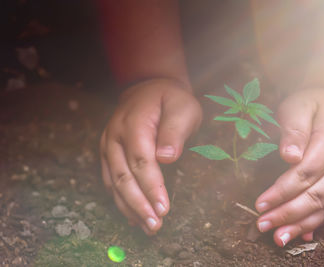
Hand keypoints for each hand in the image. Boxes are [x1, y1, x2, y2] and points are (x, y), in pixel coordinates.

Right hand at [100, 79, 201, 234]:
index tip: (163, 209)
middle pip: (123, 176)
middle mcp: (115, 136)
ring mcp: (108, 145)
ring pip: (114, 182)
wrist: (147, 89)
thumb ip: (174, 130)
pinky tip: (132, 216)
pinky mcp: (107, 154)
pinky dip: (120, 200)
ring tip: (147, 228)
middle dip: (139, 204)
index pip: (141, 160)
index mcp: (134, 123)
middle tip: (155, 226)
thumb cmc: (170, 99)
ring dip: (129, 208)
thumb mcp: (182, 107)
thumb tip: (166, 159)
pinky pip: (110, 180)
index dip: (152, 187)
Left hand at [255, 88, 323, 245]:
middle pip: (316, 194)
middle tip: (262, 225)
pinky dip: (317, 222)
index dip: (282, 191)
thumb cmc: (315, 104)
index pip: (305, 172)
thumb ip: (294, 128)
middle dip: (287, 213)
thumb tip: (289, 156)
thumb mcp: (300, 105)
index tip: (260, 204)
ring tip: (277, 238)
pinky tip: (300, 233)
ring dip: (300, 224)